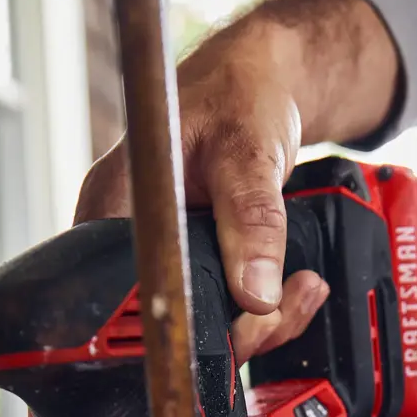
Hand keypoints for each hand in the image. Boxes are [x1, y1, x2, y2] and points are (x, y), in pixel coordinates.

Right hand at [73, 0, 397, 361]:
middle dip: (236, 332)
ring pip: (198, 327)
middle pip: (165, 326)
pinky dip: (261, 311)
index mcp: (113, 210)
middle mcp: (126, 241)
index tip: (242, 324)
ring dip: (259, 325)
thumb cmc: (237, 97)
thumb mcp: (248, 154)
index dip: (183, 326)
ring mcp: (157, 256)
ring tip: (303, 289)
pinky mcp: (188, 265)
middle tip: (285, 303)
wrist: (257, 84)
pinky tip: (293, 288)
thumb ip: (251, 221)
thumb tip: (255, 295)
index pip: (126, 302)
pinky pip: (218, 310)